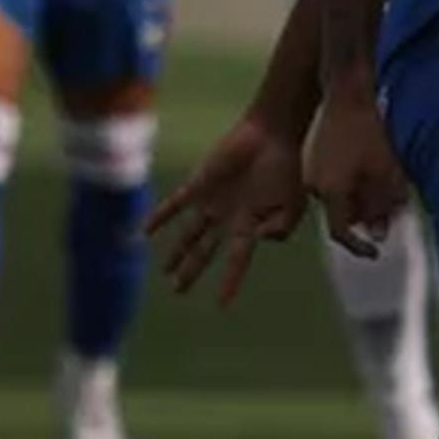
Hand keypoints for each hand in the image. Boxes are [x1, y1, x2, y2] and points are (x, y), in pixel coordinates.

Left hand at [149, 110, 306, 302]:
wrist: (272, 133)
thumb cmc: (287, 167)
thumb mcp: (294, 205)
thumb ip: (280, 229)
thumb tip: (259, 241)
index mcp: (250, 226)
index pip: (236, 262)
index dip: (229, 283)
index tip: (222, 305)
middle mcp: (227, 218)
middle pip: (205, 252)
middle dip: (191, 272)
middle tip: (178, 290)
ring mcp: (212, 202)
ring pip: (189, 233)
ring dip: (177, 252)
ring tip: (165, 270)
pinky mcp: (200, 184)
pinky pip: (176, 204)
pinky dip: (160, 217)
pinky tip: (145, 231)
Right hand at [303, 82, 412, 256]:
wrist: (347, 94)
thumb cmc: (368, 133)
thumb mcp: (385, 172)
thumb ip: (383, 206)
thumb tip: (380, 234)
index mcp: (330, 192)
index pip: (340, 231)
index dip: (358, 246)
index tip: (375, 252)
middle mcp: (315, 186)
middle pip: (342, 214)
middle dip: (366, 217)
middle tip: (390, 212)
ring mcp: (314, 171)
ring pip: (340, 198)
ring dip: (361, 200)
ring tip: (386, 188)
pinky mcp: (317, 158)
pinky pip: (336, 182)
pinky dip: (353, 184)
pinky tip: (371, 170)